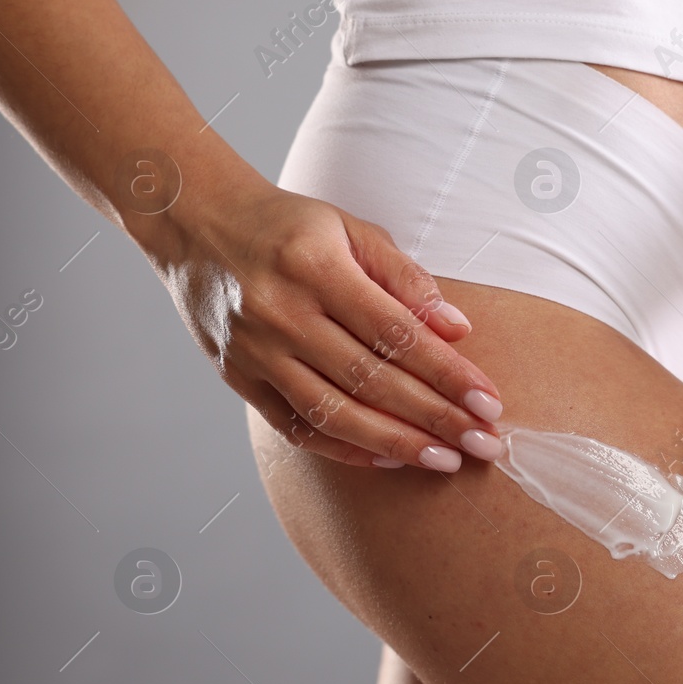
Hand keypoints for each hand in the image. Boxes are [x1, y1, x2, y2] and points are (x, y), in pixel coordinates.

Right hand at [148, 183, 503, 470]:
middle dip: (435, 416)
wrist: (194, 224)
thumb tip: (458, 329)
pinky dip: (344, 449)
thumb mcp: (350, 228)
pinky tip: (388, 459)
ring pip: (334, 412)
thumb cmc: (288, 226)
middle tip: (483, 443)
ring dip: (395, 443)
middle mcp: (282, 314)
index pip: (396, 332)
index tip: (488, 401)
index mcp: (316, 267)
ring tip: (445, 460)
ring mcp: (256, 352)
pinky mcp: (239, 378)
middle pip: (371, 379)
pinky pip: (296, 427)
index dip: (447, 372)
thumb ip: (405, 277)